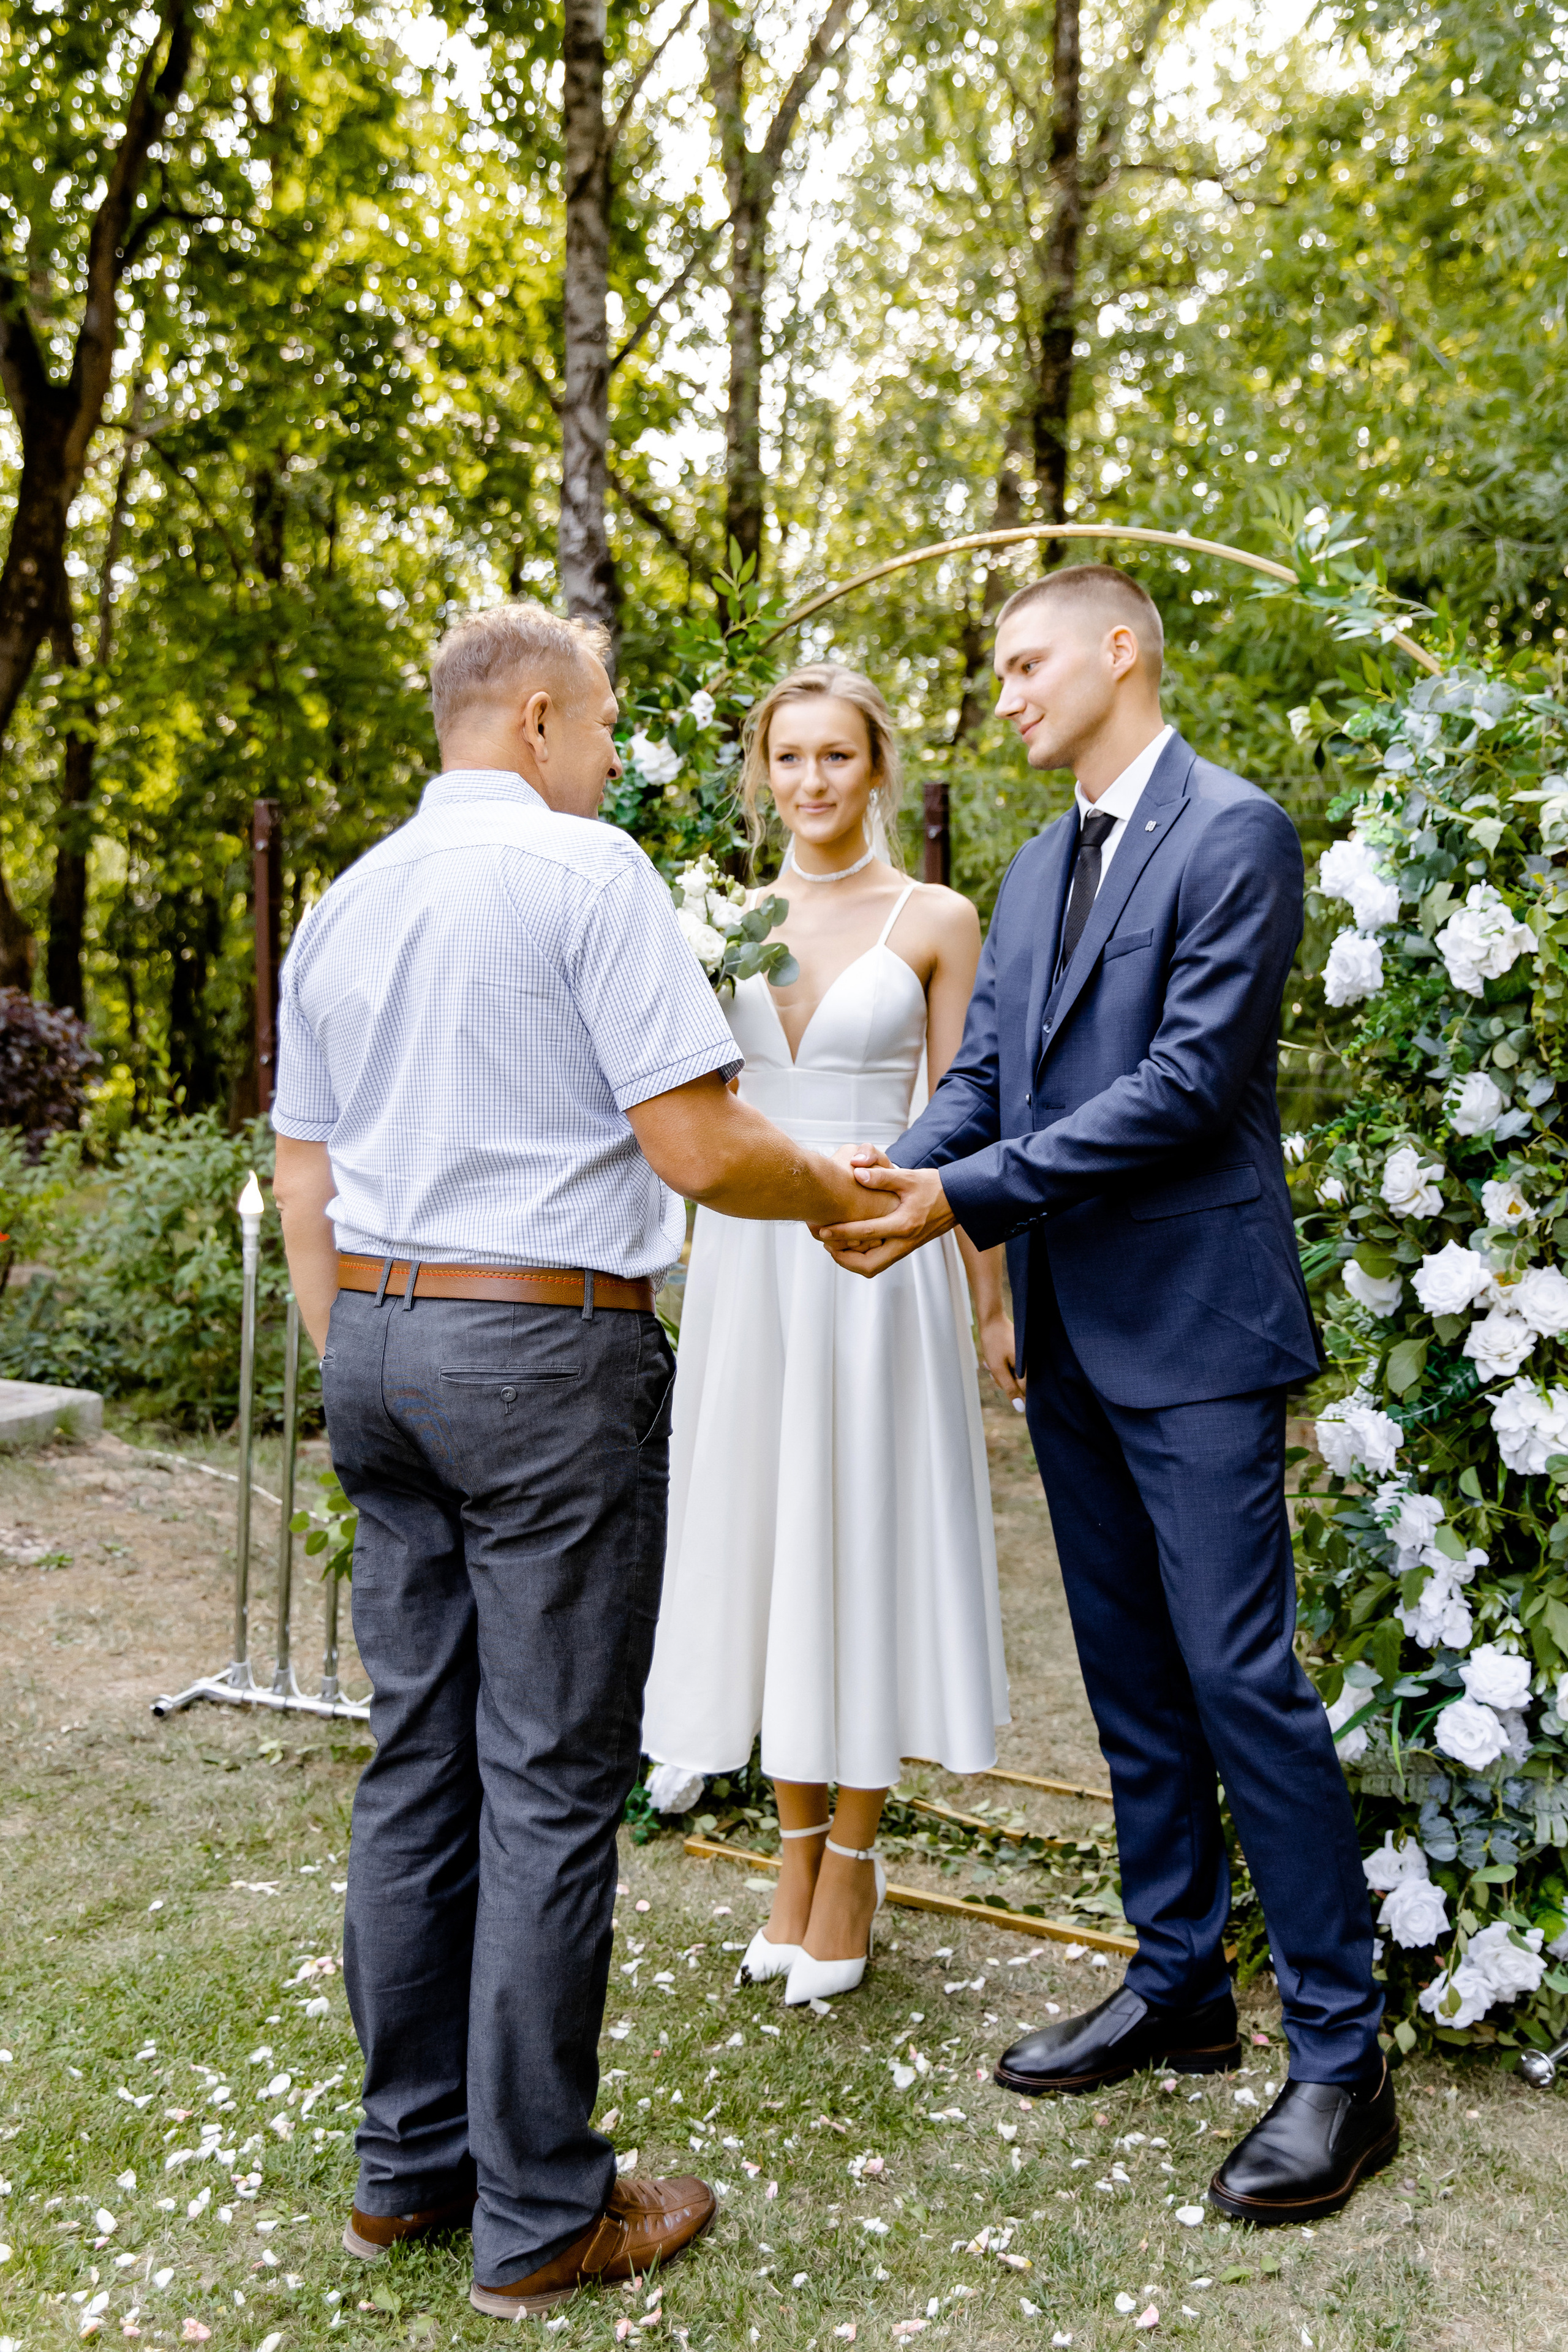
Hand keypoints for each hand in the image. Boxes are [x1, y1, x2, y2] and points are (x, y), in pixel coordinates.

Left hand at [813, 1162, 955, 1277]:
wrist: (959, 1199)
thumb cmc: (935, 1187)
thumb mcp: (909, 1177)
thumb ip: (882, 1176)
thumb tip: (857, 1173)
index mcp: (904, 1224)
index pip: (867, 1233)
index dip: (842, 1232)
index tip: (823, 1231)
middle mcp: (905, 1241)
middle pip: (869, 1264)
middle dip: (844, 1259)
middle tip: (827, 1244)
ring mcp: (906, 1247)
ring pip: (874, 1267)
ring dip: (852, 1261)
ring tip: (835, 1247)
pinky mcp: (907, 1247)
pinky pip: (881, 1261)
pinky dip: (864, 1257)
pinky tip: (853, 1244)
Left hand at [978, 1310, 1022, 1402]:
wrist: (992, 1320)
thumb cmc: (994, 1343)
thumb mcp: (999, 1368)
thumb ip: (1010, 1388)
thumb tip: (1020, 1408)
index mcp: (1029, 1368)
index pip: (1025, 1391)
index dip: (1012, 1392)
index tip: (1002, 1380)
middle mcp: (1031, 1364)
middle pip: (1018, 1384)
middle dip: (1004, 1381)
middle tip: (993, 1371)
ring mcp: (1026, 1359)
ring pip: (1013, 1376)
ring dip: (1001, 1373)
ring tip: (991, 1362)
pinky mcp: (1021, 1355)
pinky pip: (1012, 1367)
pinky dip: (1002, 1366)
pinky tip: (994, 1359)